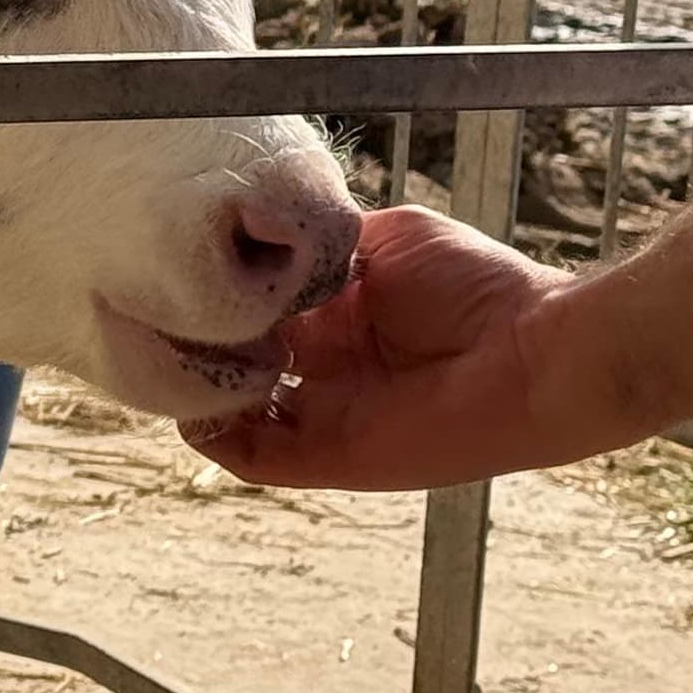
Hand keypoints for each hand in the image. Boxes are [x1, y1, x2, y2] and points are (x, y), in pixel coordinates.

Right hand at [186, 202, 692, 490]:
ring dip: (196, 383)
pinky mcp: (329, 458)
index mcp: (335, 318)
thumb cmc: (477, 288)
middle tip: (155, 311)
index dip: (214, 293)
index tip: (176, 267)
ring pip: (231, 410)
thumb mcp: (390, 239)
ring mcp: (322, 416)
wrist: (537, 354)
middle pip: (233, 361)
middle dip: (194, 338)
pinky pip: (251, 456)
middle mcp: (322, 369)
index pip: (252, 311)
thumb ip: (326, 241)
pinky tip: (195, 395)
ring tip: (170, 350)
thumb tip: (265, 235)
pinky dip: (213, 432)